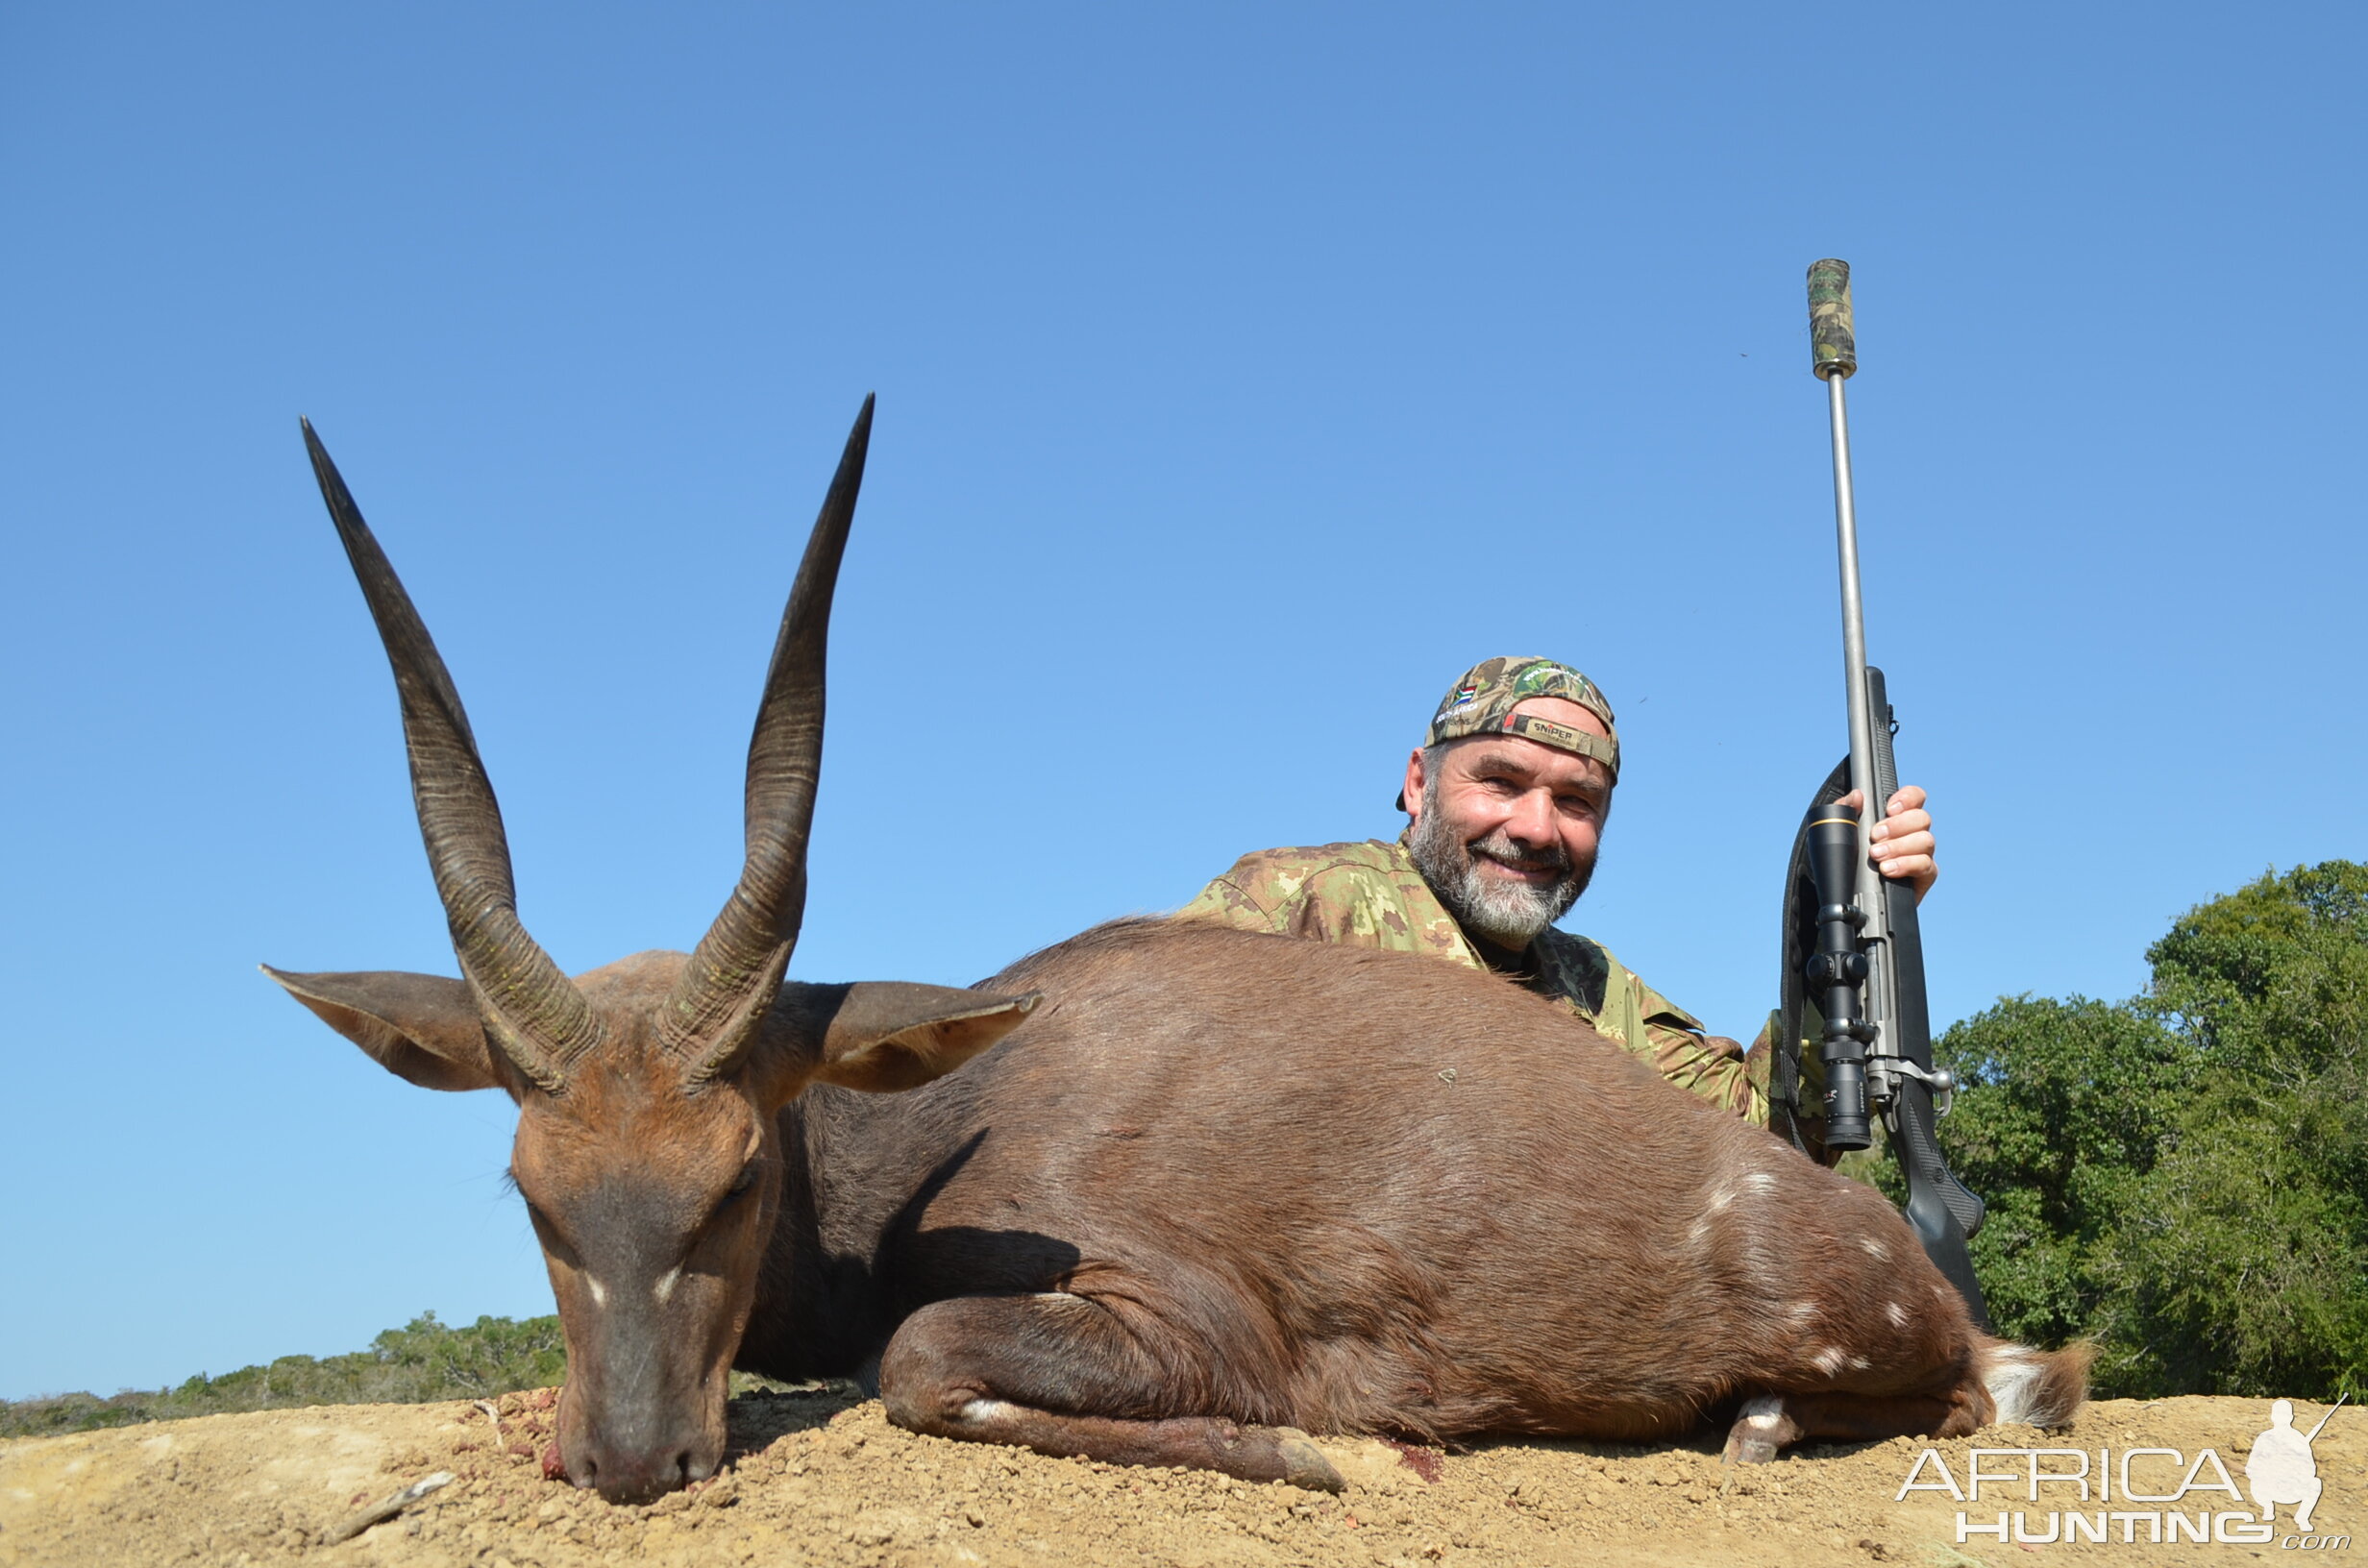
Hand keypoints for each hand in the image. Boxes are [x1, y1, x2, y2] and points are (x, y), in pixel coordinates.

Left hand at [1835, 784, 1936, 903]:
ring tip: (1876, 856)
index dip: (1908, 798)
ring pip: (1926, 840)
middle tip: (1874, 836)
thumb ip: (1845, 809)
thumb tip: (1857, 796)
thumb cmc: (1850, 857)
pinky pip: (1926, 865)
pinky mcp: (1924, 875)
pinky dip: (1906, 865)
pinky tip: (1888, 870)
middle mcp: (1913, 833)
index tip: (1889, 808)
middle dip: (1897, 825)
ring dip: (1899, 846)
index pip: (1915, 797)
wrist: (1850, 893)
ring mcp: (1921, 853)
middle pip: (1922, 818)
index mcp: (1898, 817)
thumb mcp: (1841, 830)